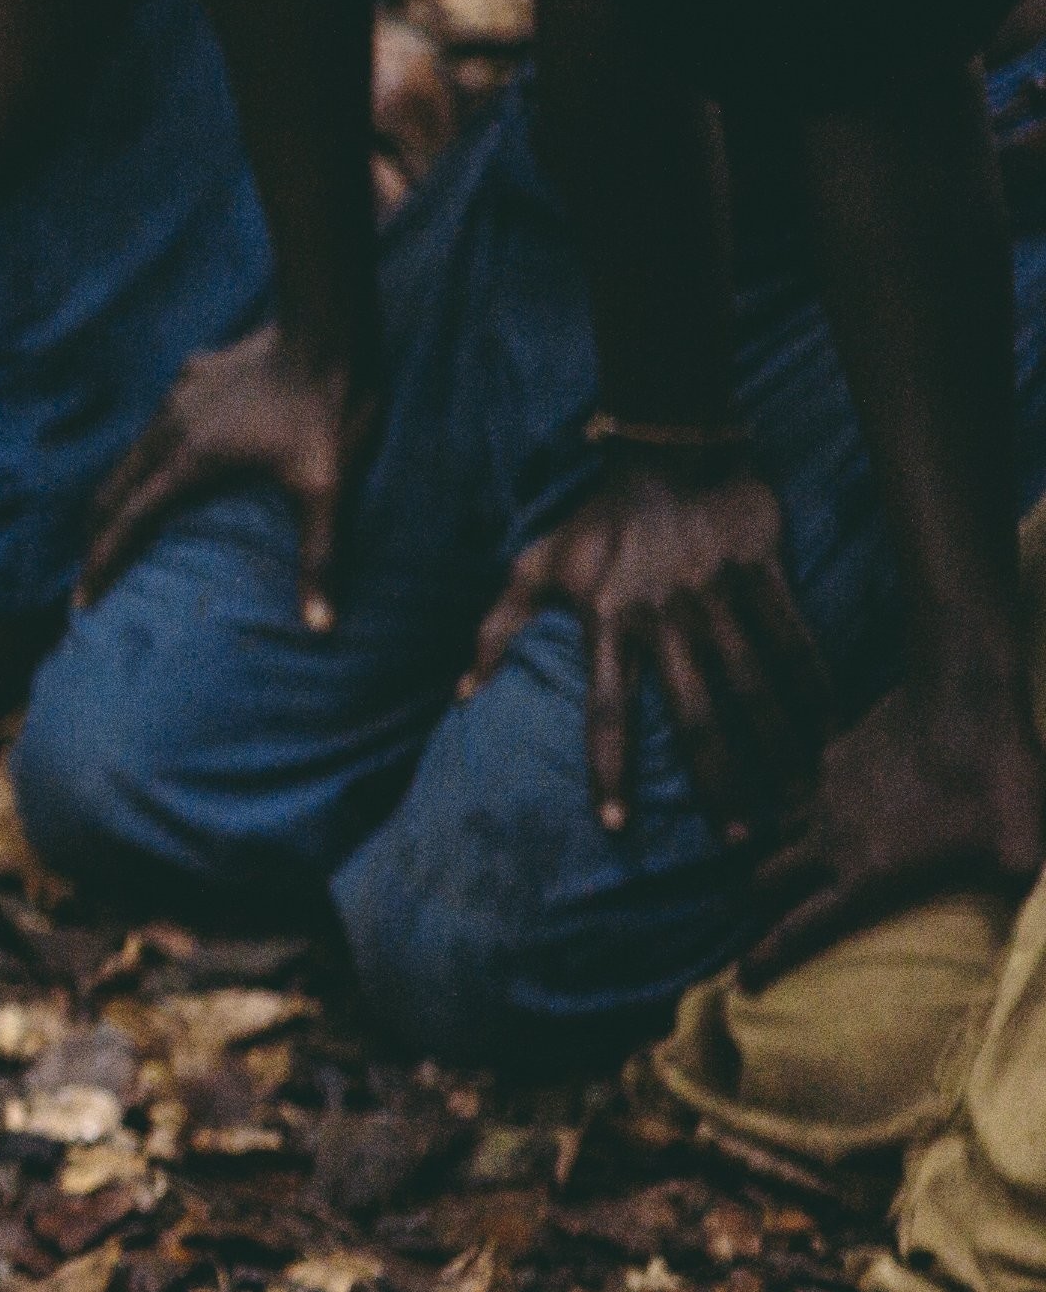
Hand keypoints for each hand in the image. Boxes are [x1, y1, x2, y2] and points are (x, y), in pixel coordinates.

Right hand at [81, 324, 375, 625]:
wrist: (328, 330)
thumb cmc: (327, 412)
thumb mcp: (327, 490)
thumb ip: (319, 558)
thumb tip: (321, 627)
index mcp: (188, 463)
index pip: (127, 523)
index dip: (101, 564)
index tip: (82, 600)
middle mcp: (167, 430)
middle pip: (112, 489)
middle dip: (98, 532)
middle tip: (94, 566)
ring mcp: (176, 397)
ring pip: (131, 454)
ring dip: (121, 491)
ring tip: (122, 519)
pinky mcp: (191, 374)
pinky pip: (158, 421)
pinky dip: (150, 452)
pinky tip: (170, 454)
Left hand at [463, 452, 830, 836]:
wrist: (670, 451)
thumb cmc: (598, 521)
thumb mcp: (535, 566)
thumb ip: (496, 631)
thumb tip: (462, 695)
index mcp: (606, 623)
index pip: (605, 712)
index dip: (609, 770)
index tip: (616, 827)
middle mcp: (664, 619)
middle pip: (693, 716)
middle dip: (716, 782)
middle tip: (737, 840)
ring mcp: (717, 599)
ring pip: (752, 688)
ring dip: (774, 748)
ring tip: (793, 801)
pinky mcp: (763, 577)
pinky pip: (795, 642)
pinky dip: (815, 688)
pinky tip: (829, 732)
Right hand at [741, 672, 1045, 986]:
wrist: (965, 697)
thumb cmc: (996, 780)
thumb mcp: (1020, 852)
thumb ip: (1013, 892)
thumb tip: (1026, 932)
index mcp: (866, 876)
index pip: (797, 930)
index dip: (765, 960)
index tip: (742, 983)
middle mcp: (830, 842)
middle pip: (766, 881)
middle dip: (760, 904)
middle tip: (768, 915)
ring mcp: (825, 796)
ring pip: (780, 834)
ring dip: (782, 854)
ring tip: (798, 863)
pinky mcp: (832, 759)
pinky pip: (810, 793)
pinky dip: (815, 810)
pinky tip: (844, 805)